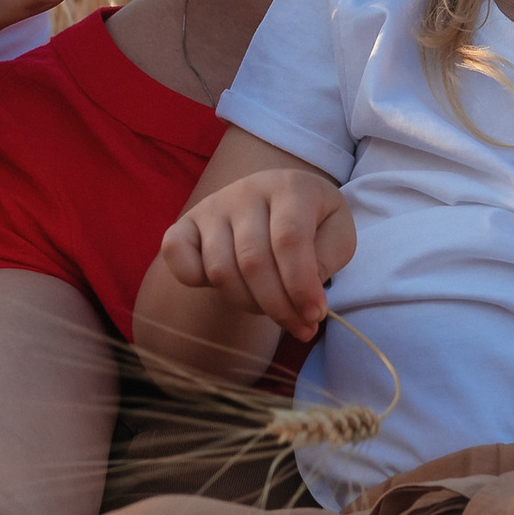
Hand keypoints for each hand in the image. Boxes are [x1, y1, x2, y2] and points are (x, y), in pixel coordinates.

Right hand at [159, 164, 354, 343]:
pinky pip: (176, 255)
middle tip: (300, 327)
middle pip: (253, 261)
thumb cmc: (313, 223)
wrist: (280, 200)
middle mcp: (246, 191)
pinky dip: (193, 279)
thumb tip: (301, 294)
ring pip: (220, 270)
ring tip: (274, 309)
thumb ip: (325, 261)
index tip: (315, 316)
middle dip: (278, 306)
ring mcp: (212, 206)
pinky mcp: (186, 223)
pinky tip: (229, 288)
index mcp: (289, 187)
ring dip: (249, 304)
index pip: (288, 240)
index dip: (301, 286)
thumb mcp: (337, 235)